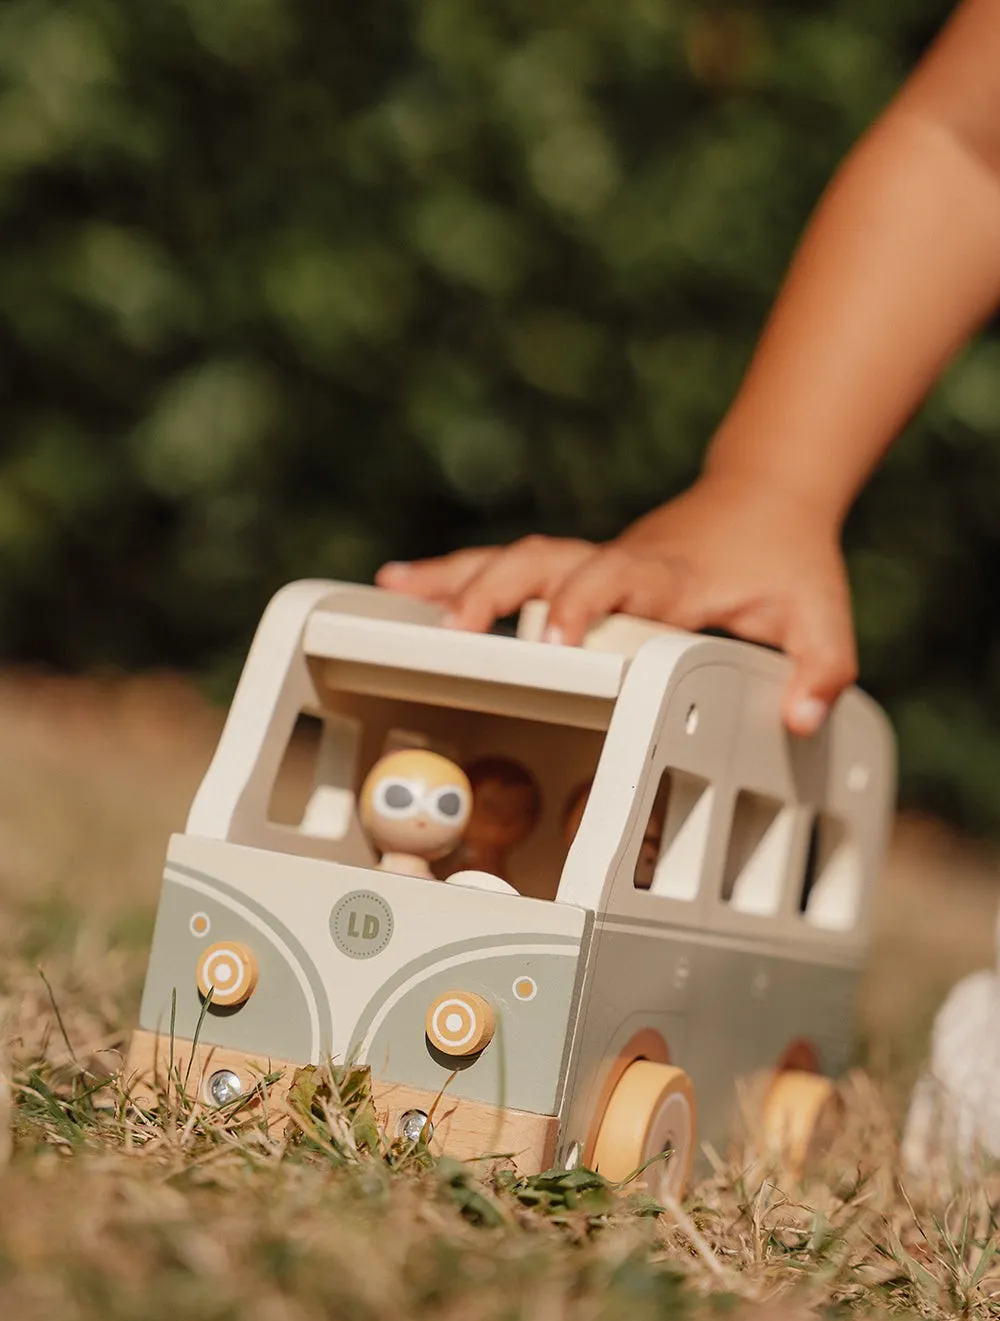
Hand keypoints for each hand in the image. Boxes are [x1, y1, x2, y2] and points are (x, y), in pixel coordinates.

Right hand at [375, 470, 856, 735]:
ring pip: (517, 556)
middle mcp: (623, 562)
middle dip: (495, 591)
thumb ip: (821, 669)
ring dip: (457, 574)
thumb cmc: (789, 558)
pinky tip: (408, 586)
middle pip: (545, 559)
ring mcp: (596, 562)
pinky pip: (515, 566)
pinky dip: (460, 575)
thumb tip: (799, 719)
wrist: (767, 495)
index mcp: (671, 576)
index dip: (581, 603)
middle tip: (455, 630)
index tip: (551, 636)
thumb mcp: (823, 616)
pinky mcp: (581, 569)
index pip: (617, 579)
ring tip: (394, 588)